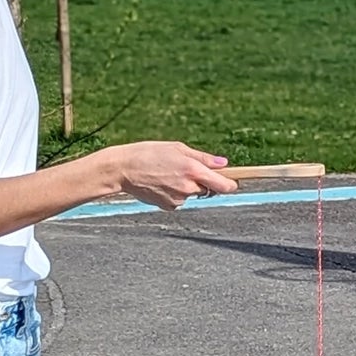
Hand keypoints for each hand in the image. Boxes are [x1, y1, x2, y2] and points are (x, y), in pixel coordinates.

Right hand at [108, 141, 235, 210]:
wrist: (122, 169)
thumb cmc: (149, 153)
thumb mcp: (178, 148)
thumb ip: (203, 158)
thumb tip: (224, 164)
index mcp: (194, 171)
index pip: (225, 186)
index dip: (231, 183)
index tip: (233, 180)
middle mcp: (189, 188)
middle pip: (209, 189)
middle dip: (204, 181)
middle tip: (186, 169)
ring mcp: (179, 199)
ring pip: (192, 194)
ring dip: (187, 186)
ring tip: (167, 173)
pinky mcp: (169, 207)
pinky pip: (179, 200)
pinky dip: (174, 192)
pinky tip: (161, 183)